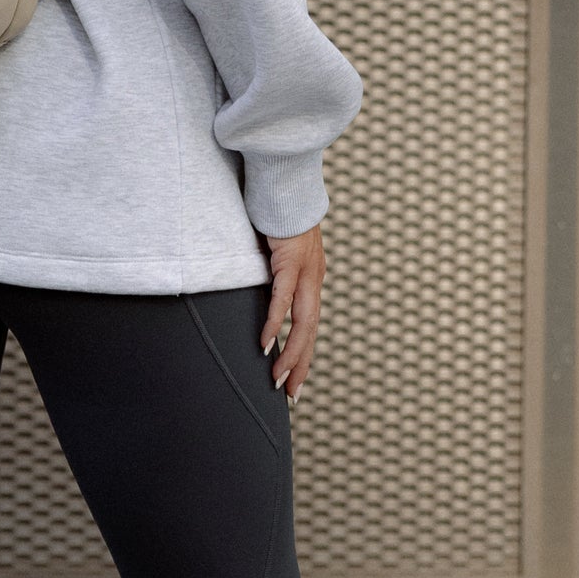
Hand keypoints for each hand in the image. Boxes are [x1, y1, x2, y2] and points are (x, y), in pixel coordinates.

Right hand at [260, 222, 323, 404]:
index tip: (293, 379)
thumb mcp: (281, 250)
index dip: (302, 353)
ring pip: (302, 321)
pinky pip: (282, 299)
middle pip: (310, 331)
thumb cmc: (279, 214)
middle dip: (299, 364)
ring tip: (278, 377)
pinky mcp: (290, 261)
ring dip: (290, 352)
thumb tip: (266, 289)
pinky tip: (265, 343)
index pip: (309, 324)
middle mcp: (313, 279)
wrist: (286, 184)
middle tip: (289, 393)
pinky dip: (274, 323)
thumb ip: (278, 271)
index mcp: (311, 279)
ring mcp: (304, 271)